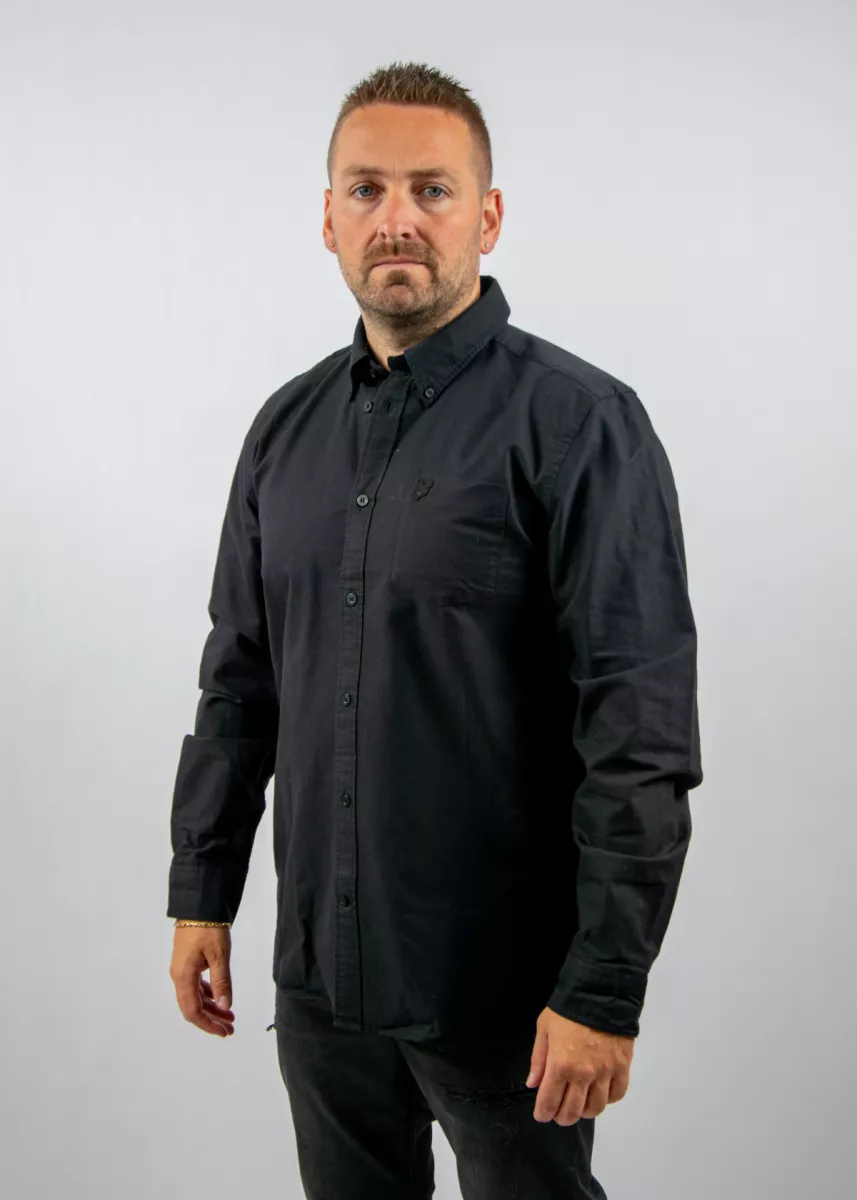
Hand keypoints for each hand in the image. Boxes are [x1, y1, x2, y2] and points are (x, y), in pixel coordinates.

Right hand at [169, 925, 234, 1037]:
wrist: (199, 905)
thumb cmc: (209, 929)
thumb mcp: (219, 956)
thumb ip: (222, 982)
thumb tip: (225, 1007)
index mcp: (184, 977)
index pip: (192, 1011)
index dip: (207, 1024)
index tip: (223, 1032)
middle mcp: (180, 976)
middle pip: (193, 1007)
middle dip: (211, 1020)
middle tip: (230, 1028)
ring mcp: (183, 969)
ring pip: (196, 997)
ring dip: (211, 1008)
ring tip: (229, 1015)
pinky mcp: (188, 962)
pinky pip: (197, 985)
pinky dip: (209, 994)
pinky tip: (220, 997)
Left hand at [526, 1006, 633, 1123]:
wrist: (600, 993)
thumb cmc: (567, 1010)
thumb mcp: (544, 1029)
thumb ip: (538, 1059)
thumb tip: (533, 1084)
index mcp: (560, 1065)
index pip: (549, 1102)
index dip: (543, 1113)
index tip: (542, 1114)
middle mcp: (583, 1075)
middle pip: (573, 1112)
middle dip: (562, 1117)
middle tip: (558, 1113)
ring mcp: (605, 1073)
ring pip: (596, 1108)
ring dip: (584, 1111)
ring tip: (579, 1104)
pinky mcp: (622, 1067)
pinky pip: (616, 1095)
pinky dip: (607, 1099)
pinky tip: (600, 1092)